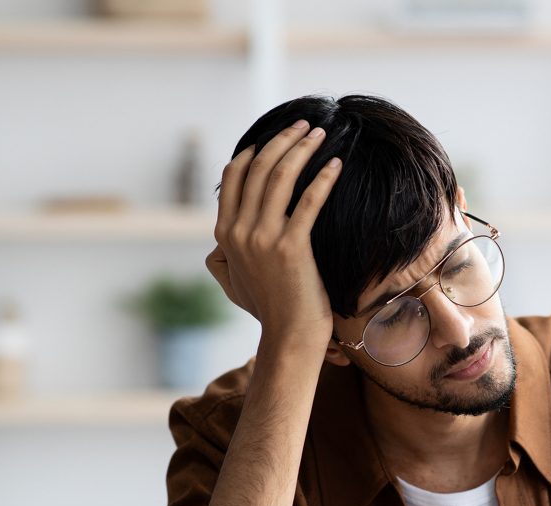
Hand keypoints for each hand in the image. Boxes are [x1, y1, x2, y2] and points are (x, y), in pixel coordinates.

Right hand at [206, 120, 341, 344]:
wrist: (290, 335)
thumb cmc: (270, 309)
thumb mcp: (234, 281)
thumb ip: (223, 258)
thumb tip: (214, 247)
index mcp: (224, 234)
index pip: (235, 177)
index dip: (255, 150)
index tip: (279, 137)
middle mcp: (239, 232)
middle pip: (259, 168)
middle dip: (283, 139)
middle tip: (306, 125)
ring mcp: (263, 238)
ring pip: (281, 177)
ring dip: (302, 149)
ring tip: (321, 135)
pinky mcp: (291, 247)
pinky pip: (308, 201)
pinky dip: (323, 178)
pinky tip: (336, 165)